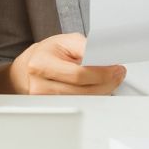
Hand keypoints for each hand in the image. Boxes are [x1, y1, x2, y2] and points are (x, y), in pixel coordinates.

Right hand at [10, 33, 126, 94]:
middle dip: (106, 82)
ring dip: (102, 90)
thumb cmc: (48, 52)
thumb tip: (104, 56)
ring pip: (82, 100)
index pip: (78, 74)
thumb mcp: (65, 40)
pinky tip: (97, 87)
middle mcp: (40, 84)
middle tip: (118, 74)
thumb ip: (84, 46)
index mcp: (41, 64)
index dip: (101, 73)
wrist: (30, 66)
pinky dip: (92, 96)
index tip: (115, 69)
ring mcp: (44, 100)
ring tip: (110, 79)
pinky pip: (78, 104)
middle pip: (82, 90)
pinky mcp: (51, 108)